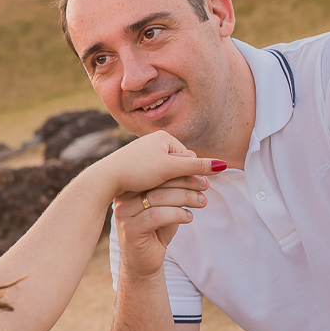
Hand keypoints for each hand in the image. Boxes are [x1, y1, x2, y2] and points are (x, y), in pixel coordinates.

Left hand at [99, 130, 222, 197]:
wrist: (106, 177)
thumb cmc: (137, 170)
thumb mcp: (169, 169)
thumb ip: (196, 166)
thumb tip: (223, 165)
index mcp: (164, 137)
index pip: (188, 158)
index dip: (190, 174)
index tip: (187, 188)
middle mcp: (154, 142)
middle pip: (178, 165)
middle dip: (180, 179)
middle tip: (174, 192)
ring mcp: (145, 153)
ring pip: (167, 172)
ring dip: (169, 184)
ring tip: (161, 193)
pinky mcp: (137, 164)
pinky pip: (154, 176)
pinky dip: (156, 185)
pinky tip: (150, 193)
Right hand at [101, 131, 224, 278]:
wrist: (143, 262)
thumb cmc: (157, 230)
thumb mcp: (167, 205)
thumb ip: (175, 187)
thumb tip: (195, 163)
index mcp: (131, 187)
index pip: (157, 171)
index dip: (181, 171)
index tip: (202, 174)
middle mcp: (123, 198)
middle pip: (157, 182)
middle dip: (186, 182)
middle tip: (205, 185)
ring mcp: (124, 213)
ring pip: (158, 197)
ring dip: (185, 197)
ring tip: (202, 202)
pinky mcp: (130, 229)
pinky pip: (156, 216)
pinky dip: (177, 214)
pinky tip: (189, 217)